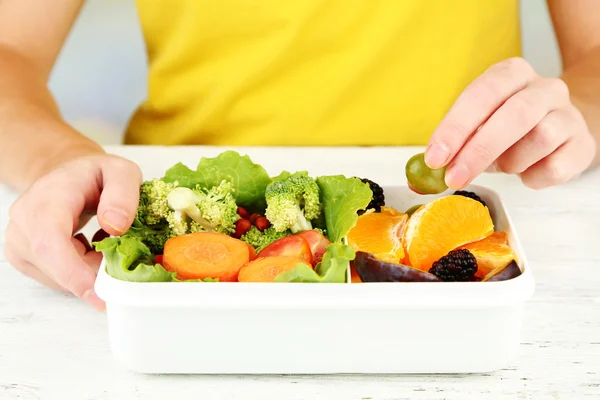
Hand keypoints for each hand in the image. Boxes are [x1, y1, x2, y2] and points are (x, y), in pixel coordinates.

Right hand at [4, 154, 141, 310]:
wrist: (66, 175)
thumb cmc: (94, 175)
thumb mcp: (121, 171)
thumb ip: (123, 193)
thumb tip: (116, 226)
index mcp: (46, 199)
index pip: (50, 243)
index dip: (73, 273)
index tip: (101, 294)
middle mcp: (24, 223)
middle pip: (57, 268)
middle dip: (94, 275)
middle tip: (122, 260)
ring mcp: (19, 244)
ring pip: (59, 278)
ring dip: (89, 271)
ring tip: (103, 242)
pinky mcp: (24, 259)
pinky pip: (58, 279)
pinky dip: (81, 272)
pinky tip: (89, 248)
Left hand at [425, 57, 597, 189]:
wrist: (559, 130)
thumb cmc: (509, 128)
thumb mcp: (479, 125)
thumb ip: (456, 141)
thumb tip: (428, 169)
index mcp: (511, 74)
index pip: (481, 94)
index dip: (456, 127)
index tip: (435, 157)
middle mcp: (545, 88)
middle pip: (515, 114)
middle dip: (479, 150)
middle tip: (454, 177)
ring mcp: (568, 115)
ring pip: (540, 139)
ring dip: (510, 162)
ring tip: (503, 165)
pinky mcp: (582, 144)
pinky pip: (555, 167)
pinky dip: (532, 177)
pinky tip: (526, 173)